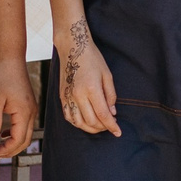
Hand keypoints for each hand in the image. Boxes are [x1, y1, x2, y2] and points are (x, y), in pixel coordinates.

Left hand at [0, 60, 37, 161]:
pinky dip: (16, 132)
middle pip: (25, 140)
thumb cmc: (0, 76)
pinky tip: (4, 132)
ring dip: (14, 142)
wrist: (10, 58)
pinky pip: (25, 124)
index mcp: (24, 112)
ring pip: (26, 133)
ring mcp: (31, 108)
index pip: (18, 139)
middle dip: (12, 150)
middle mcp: (31, 112)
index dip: (6, 150)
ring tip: (0, 146)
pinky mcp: (28, 104)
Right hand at [56, 18, 120, 135]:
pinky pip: (68, 117)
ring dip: (90, 128)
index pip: (103, 115)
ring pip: (78, 122)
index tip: (118, 132)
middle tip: (110, 126)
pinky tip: (85, 122)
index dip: (112, 126)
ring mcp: (68, 97)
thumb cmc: (92, 59)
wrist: (72, 47)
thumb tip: (112, 113)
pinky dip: (77, 123)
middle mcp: (78, 95)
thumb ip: (110, 96)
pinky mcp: (62, 97)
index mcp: (91, 89)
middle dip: (102, 127)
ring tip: (99, 126)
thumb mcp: (107, 75)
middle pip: (91, 121)